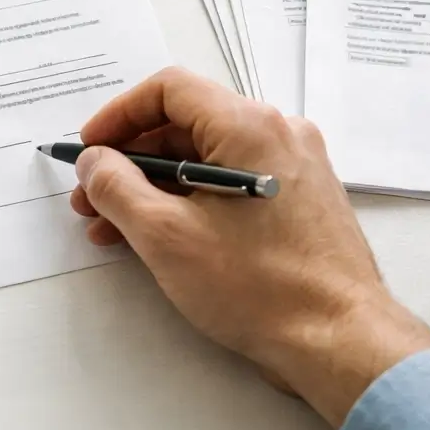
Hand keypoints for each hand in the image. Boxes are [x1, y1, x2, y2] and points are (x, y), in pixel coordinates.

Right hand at [72, 67, 429, 428]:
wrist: (340, 340)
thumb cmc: (258, 286)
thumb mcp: (165, 236)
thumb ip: (117, 188)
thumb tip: (95, 162)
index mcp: (249, 125)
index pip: (169, 89)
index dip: (118, 115)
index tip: (89, 151)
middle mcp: (278, 132)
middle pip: (187, 124)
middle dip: (130, 161)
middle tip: (92, 199)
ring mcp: (295, 166)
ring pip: (208, 159)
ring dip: (155, 187)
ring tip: (114, 229)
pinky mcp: (301, 200)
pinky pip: (233, 183)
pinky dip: (192, 202)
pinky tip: (161, 238)